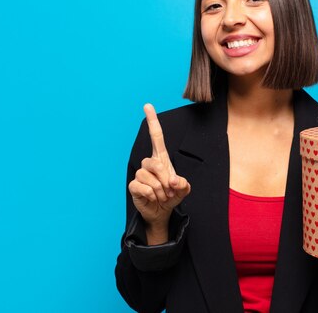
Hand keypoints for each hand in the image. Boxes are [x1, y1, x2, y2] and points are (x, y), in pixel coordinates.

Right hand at [128, 104, 190, 242]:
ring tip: (162, 195)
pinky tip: (153, 198)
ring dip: (160, 190)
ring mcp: (140, 174)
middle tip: (170, 191)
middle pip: (155, 163)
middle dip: (166, 179)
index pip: (156, 137)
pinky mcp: (133, 185)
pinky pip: (141, 186)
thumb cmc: (172, 195)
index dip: (153, 121)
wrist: (162, 211)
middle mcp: (149, 163)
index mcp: (161, 158)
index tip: (148, 106)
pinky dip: (151, 195)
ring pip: (148, 177)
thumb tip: (172, 180)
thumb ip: (183, 184)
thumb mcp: (183, 189)